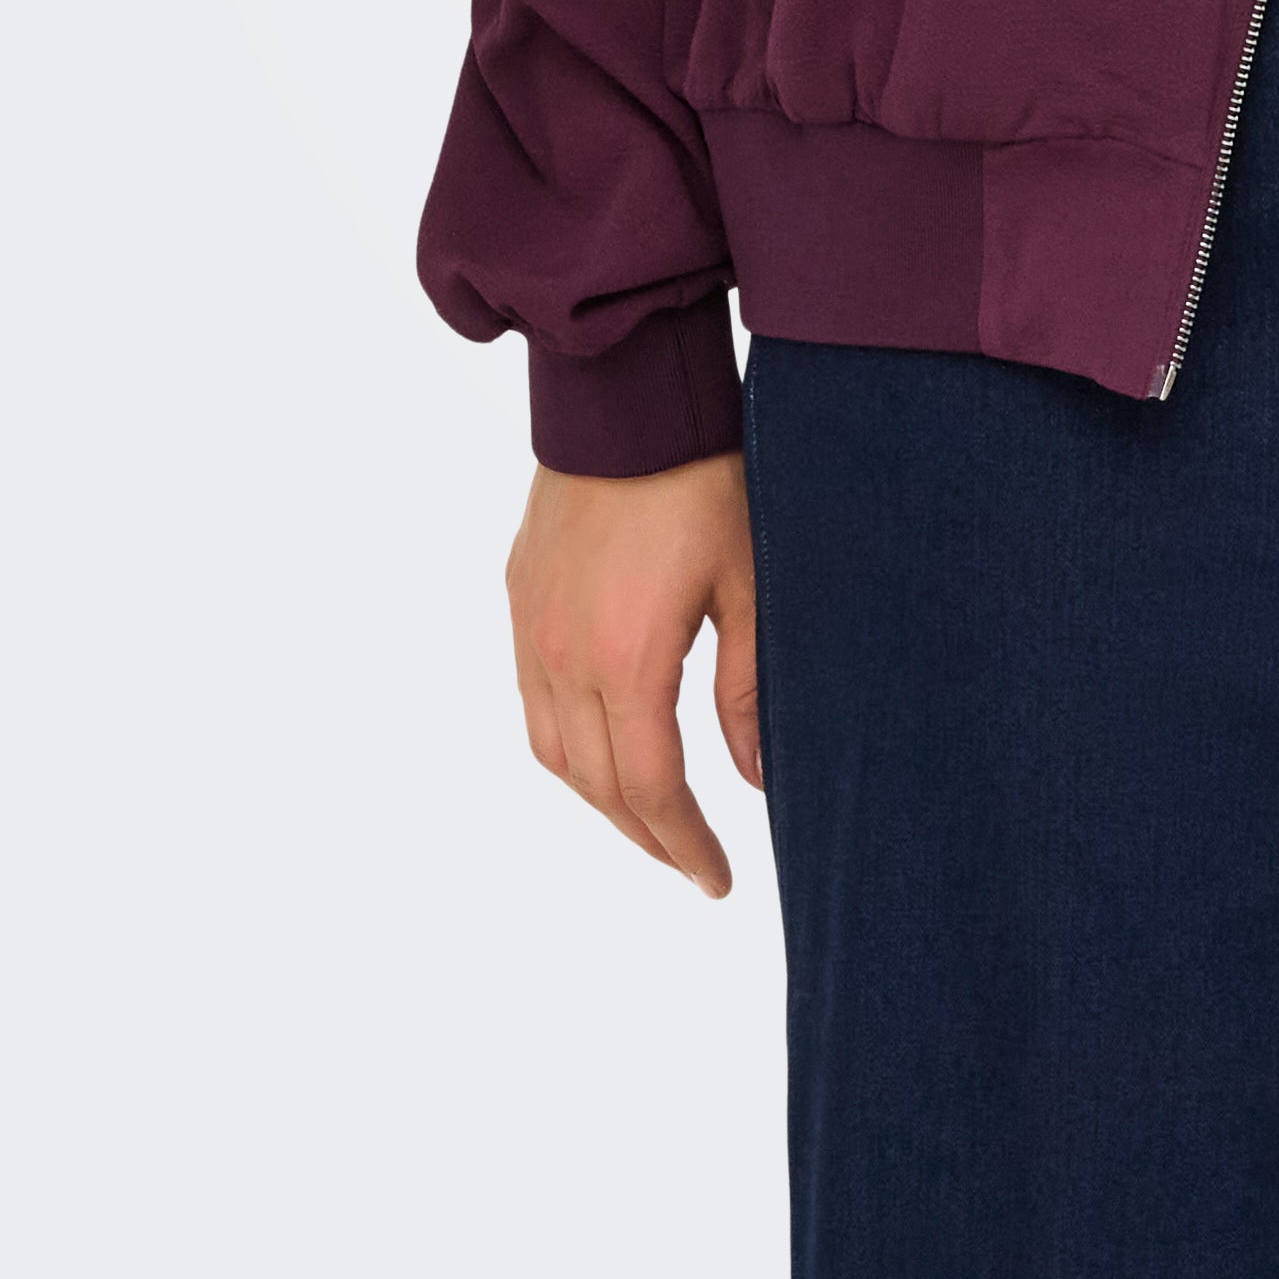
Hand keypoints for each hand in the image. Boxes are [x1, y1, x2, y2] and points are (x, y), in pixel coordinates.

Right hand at [504, 450, 761, 894]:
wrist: (627, 398)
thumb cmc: (706, 480)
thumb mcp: (751, 584)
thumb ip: (752, 689)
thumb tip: (759, 777)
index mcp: (626, 660)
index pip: (650, 788)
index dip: (684, 845)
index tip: (718, 880)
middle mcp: (563, 656)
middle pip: (597, 784)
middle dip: (647, 835)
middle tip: (692, 863)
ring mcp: (532, 628)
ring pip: (553, 752)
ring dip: (601, 798)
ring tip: (652, 820)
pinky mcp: (519, 598)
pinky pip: (531, 702)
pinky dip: (565, 747)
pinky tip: (601, 748)